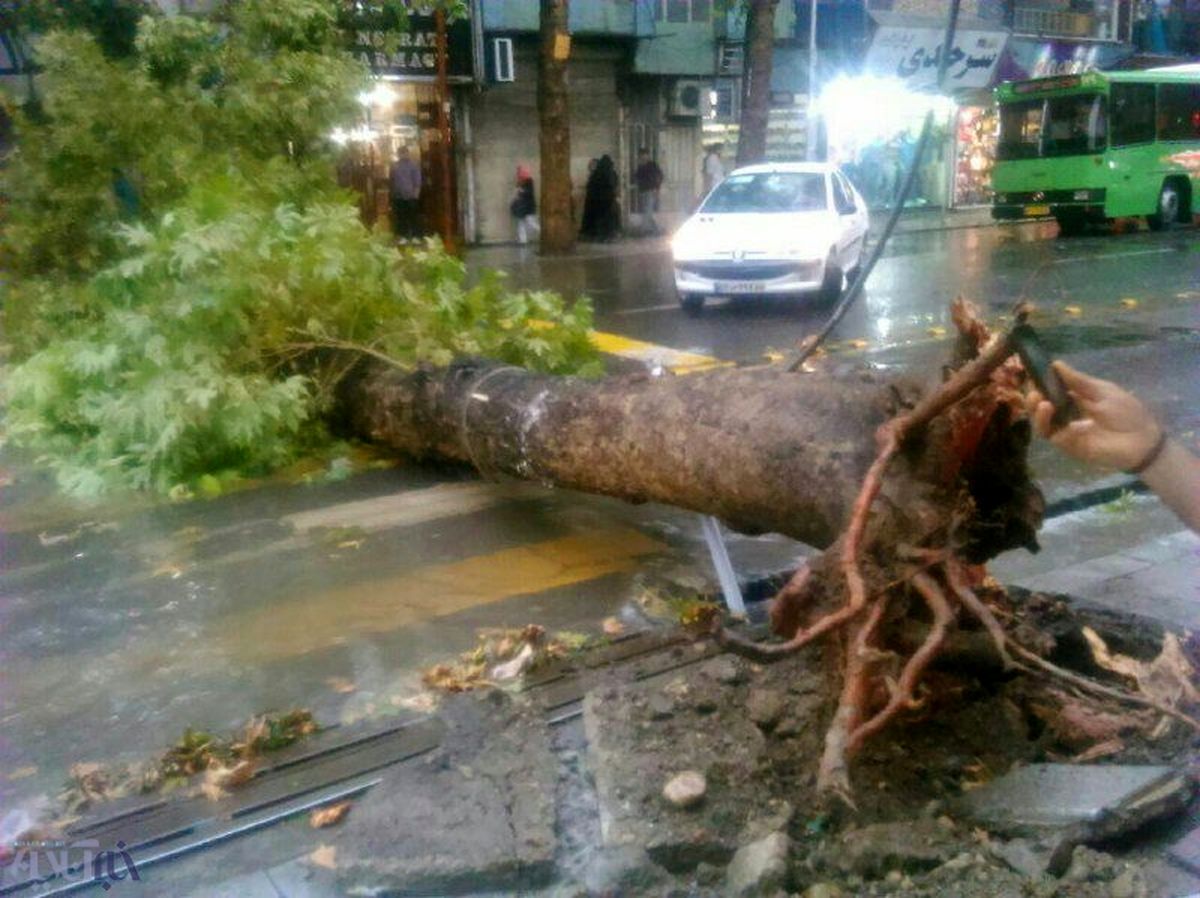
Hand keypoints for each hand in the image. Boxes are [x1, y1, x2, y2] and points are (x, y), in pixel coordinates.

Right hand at [1026, 361, 1161, 470]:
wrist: (1141, 440)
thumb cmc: (1127, 413)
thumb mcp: (1102, 391)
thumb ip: (1078, 381)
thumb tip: (1056, 364)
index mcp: (1076, 400)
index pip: (1052, 391)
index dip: (1041, 384)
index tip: (1034, 375)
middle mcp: (1067, 415)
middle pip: (1042, 408)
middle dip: (1034, 399)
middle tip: (1033, 391)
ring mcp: (1067, 431)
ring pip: (1043, 424)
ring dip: (1037, 413)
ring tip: (1040, 403)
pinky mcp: (1070, 446)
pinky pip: (1054, 436)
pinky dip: (1051, 426)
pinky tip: (1054, 414)